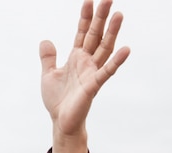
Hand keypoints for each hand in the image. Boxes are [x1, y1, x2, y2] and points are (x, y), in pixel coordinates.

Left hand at [40, 0, 129, 152]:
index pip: (82, 32)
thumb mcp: (48, 75)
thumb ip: (48, 58)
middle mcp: (87, 62)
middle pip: (96, 35)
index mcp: (76, 57)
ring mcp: (92, 72)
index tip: (89, 0)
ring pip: (104, 49)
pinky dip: (116, 61)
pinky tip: (126, 49)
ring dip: (112, 33)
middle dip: (101, 18)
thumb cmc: (57, 100)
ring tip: (119, 14)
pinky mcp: (93, 86)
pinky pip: (107, 71)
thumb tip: (45, 40)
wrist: (61, 121)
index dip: (85, 17)